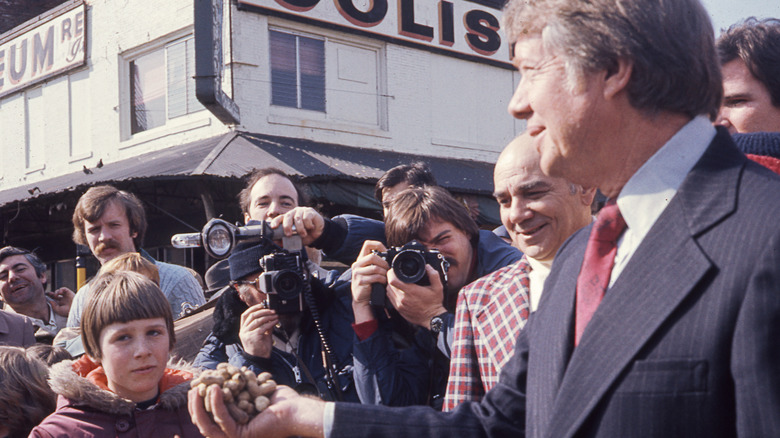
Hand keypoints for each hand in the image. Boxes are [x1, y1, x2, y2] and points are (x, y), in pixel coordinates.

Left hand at [47, 287, 74, 316]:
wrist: (74, 310)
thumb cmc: (66, 312)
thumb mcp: (57, 310)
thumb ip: (53, 305)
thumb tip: (50, 300)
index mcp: (61, 304)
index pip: (54, 299)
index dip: (50, 298)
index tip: (46, 297)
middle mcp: (63, 299)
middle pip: (56, 294)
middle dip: (52, 294)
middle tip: (48, 293)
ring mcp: (66, 296)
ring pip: (60, 291)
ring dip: (56, 292)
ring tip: (56, 295)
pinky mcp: (69, 293)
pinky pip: (64, 289)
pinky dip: (61, 289)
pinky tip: (59, 293)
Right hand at [188, 384, 323, 437]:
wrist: (296, 410)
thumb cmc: (281, 401)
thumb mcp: (255, 390)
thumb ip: (242, 386)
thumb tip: (230, 374)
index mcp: (235, 427)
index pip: (210, 418)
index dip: (199, 404)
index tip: (196, 388)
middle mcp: (233, 436)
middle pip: (205, 423)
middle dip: (195, 406)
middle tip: (192, 388)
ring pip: (208, 424)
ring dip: (199, 406)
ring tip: (198, 388)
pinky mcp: (239, 436)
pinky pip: (222, 418)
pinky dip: (216, 403)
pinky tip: (214, 388)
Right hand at [239, 305, 278, 358]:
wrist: (259, 359)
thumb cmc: (260, 347)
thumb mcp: (261, 334)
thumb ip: (264, 325)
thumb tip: (271, 316)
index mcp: (243, 329)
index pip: (244, 315)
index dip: (252, 308)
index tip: (261, 305)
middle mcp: (243, 331)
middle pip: (252, 316)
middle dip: (263, 311)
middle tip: (272, 310)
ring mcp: (247, 334)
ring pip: (258, 320)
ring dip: (268, 316)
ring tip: (275, 315)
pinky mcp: (253, 337)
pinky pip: (263, 327)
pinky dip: (270, 323)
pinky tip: (275, 322)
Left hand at [268, 207, 324, 245]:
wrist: (319, 234)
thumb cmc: (306, 235)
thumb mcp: (296, 239)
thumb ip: (286, 240)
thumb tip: (277, 243)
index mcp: (289, 218)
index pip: (280, 217)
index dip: (276, 221)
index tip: (273, 227)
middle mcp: (294, 213)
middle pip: (287, 216)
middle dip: (287, 226)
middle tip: (289, 234)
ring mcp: (302, 211)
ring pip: (297, 218)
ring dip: (300, 228)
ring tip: (303, 234)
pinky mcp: (310, 211)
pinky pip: (306, 217)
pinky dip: (308, 225)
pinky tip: (310, 227)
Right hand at [350, 241, 388, 322]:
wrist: (362, 298)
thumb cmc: (370, 283)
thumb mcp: (371, 270)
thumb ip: (377, 262)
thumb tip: (391, 256)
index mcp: (361, 259)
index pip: (367, 244)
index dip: (378, 245)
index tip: (386, 251)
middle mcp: (357, 264)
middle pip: (373, 256)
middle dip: (383, 263)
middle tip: (388, 269)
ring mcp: (357, 273)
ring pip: (375, 268)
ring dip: (384, 272)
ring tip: (386, 277)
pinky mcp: (360, 281)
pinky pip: (375, 277)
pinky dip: (382, 279)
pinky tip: (383, 282)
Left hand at [386, 265, 446, 327]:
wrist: (432, 318)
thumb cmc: (435, 303)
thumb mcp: (438, 287)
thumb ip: (433, 275)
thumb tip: (427, 266)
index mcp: (411, 291)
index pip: (393, 281)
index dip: (391, 273)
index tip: (394, 270)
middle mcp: (403, 298)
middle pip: (389, 285)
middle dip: (391, 278)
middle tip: (395, 275)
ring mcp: (400, 305)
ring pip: (388, 291)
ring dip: (390, 285)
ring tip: (396, 282)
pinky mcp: (399, 309)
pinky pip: (390, 299)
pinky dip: (391, 293)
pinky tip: (397, 290)